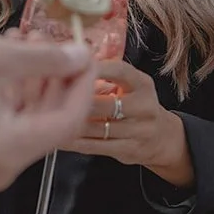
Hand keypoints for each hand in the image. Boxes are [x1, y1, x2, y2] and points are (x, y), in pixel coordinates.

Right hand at [0, 35, 96, 191]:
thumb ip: (46, 59)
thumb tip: (82, 55)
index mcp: (11, 150)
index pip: (69, 120)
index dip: (83, 84)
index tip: (87, 52)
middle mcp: (4, 167)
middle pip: (52, 121)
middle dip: (59, 78)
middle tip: (60, 40)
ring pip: (32, 119)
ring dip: (37, 80)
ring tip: (32, 39)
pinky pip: (11, 123)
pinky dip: (16, 93)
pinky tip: (14, 57)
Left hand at [63, 60, 194, 188]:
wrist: (162, 139)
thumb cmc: (136, 106)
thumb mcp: (131, 85)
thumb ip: (107, 75)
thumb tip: (73, 62)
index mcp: (143, 84)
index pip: (121, 71)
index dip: (97, 68)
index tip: (74, 66)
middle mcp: (145, 107)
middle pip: (107, 104)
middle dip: (79, 101)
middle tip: (53, 96)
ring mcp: (140, 131)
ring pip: (99, 127)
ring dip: (73, 123)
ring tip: (51, 118)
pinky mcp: (129, 150)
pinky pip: (97, 146)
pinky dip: (76, 142)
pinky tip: (60, 138)